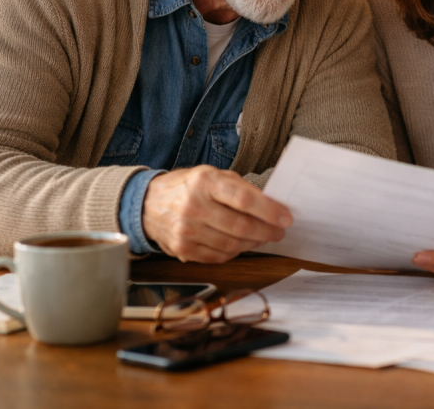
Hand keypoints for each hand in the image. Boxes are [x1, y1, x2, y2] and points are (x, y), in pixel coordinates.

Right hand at [142, 165, 292, 262]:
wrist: (148, 204)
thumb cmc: (188, 187)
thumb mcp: (213, 176)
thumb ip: (240, 188)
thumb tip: (272, 205)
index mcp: (204, 182)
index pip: (243, 199)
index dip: (269, 211)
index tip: (285, 217)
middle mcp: (194, 207)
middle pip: (240, 226)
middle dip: (267, 231)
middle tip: (279, 231)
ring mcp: (186, 230)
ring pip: (232, 244)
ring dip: (254, 243)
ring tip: (263, 237)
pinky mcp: (183, 249)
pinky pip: (219, 256)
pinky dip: (235, 252)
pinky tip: (242, 244)